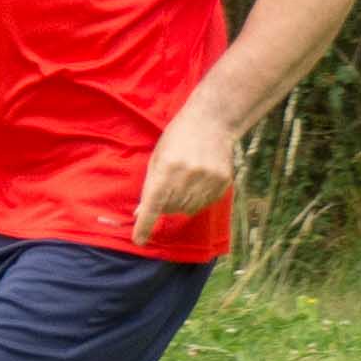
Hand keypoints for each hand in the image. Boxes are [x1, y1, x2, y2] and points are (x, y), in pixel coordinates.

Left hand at [132, 98, 239, 238]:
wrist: (213, 121)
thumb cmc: (179, 136)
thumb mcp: (158, 156)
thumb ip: (150, 184)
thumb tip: (140, 212)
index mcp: (167, 168)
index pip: (152, 205)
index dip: (144, 225)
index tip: (138, 240)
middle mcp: (188, 177)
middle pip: (170, 209)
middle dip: (164, 205)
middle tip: (168, 187)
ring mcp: (208, 181)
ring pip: (188, 210)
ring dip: (180, 203)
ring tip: (184, 181)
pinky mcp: (222, 183)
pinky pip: (204, 204)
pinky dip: (197, 199)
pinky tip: (198, 181)